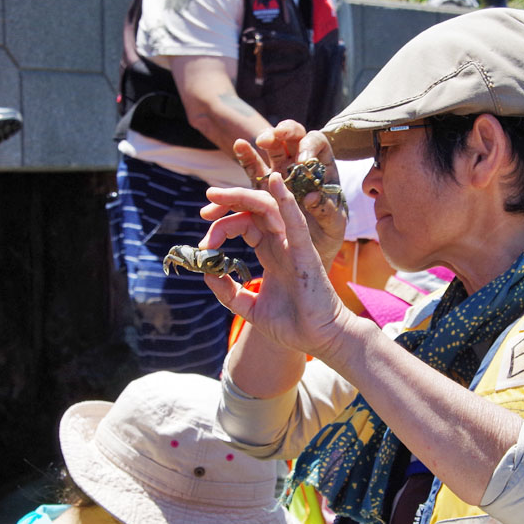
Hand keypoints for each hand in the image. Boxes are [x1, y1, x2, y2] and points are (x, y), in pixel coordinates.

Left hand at [199, 174, 355, 358]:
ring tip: (218, 195)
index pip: (244, 225)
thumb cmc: (292, 326)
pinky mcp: (306, 253)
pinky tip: (276, 182)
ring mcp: (294, 246)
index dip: (221, 226)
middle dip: (228, 203)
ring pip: (269, 208)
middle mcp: (281, 244)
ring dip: (243, 196)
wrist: (320, 341)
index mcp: (270, 253)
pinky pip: (296, 221)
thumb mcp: (250, 308)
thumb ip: (229, 292)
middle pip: (253, 210)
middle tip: (205, 207)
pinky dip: (286, 200)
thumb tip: (207, 273)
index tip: (203, 245)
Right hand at [234, 120, 346, 266]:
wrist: (311, 253)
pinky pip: (251, 170)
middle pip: (291, 138)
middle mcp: (299, 166)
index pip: (317, 144)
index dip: (309, 146)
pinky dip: (244, 158)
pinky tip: (238, 147)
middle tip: (271, 138)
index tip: (303, 160)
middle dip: (281, 133)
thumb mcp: (334, 225)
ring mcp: (279, 174)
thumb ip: (326, 210)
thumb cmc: (328, 234)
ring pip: (269, 150)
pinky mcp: (261, 188)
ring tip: (248, 143)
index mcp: (322, 169)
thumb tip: (311, 196)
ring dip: (259, 144)